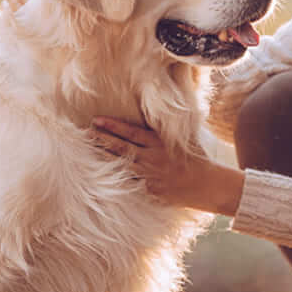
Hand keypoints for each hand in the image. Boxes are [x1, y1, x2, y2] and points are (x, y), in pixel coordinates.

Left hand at [90, 117, 245, 215]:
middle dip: (101, 139)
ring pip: (120, 164)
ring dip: (104, 156)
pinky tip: (100, 173)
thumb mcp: (186, 136)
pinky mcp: (149, 190)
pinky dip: (114, 177)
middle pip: (120, 147)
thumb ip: (171, 124)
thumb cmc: (196, 157)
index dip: (112, 126)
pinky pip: (128, 182)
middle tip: (85, 132)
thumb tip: (167, 102)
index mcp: (159, 143)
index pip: (130, 132)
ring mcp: (149, 175)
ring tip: (89, 149)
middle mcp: (151, 158)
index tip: (97, 120)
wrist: (207, 184)